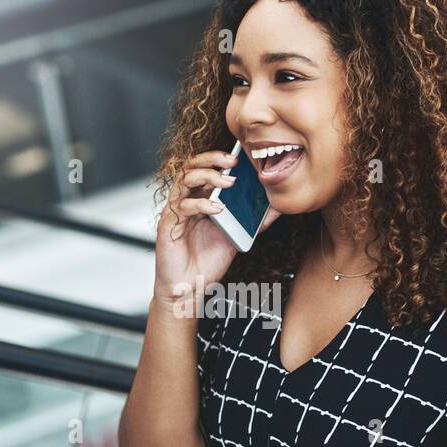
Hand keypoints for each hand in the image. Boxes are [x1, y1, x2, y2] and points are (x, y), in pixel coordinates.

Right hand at [153, 149, 279, 305]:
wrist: (189, 288)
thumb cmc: (207, 262)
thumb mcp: (237, 236)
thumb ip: (254, 220)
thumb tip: (278, 206)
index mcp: (200, 199)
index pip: (206, 168)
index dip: (219, 158)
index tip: (241, 157)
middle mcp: (186, 201)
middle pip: (192, 167)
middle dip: (212, 159)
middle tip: (233, 162)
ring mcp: (176, 211)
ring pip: (185, 180)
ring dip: (208, 176)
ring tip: (229, 182)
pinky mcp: (168, 225)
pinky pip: (183, 206)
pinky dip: (201, 204)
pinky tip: (217, 209)